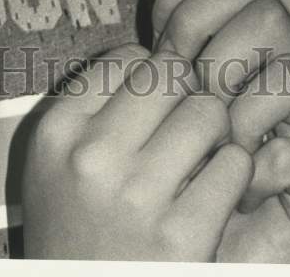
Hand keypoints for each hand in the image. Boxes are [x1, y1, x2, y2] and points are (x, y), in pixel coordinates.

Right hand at [22, 42, 253, 259]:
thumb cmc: (75, 232)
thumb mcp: (54, 164)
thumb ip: (91, 106)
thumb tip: (155, 53)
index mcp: (56, 132)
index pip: (126, 57)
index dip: (150, 76)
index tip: (154, 107)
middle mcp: (91, 159)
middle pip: (171, 75)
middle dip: (187, 94)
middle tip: (188, 125)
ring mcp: (137, 198)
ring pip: (208, 111)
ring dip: (216, 131)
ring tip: (204, 158)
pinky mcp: (183, 236)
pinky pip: (234, 164)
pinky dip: (234, 174)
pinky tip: (217, 193)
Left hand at [152, 0, 289, 263]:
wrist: (203, 255)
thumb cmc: (184, 173)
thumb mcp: (166, 98)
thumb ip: (171, 40)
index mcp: (261, 48)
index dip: (197, 10)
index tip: (166, 52)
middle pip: (270, 14)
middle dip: (216, 56)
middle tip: (193, 102)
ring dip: (237, 115)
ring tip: (214, 150)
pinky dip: (254, 176)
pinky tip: (236, 191)